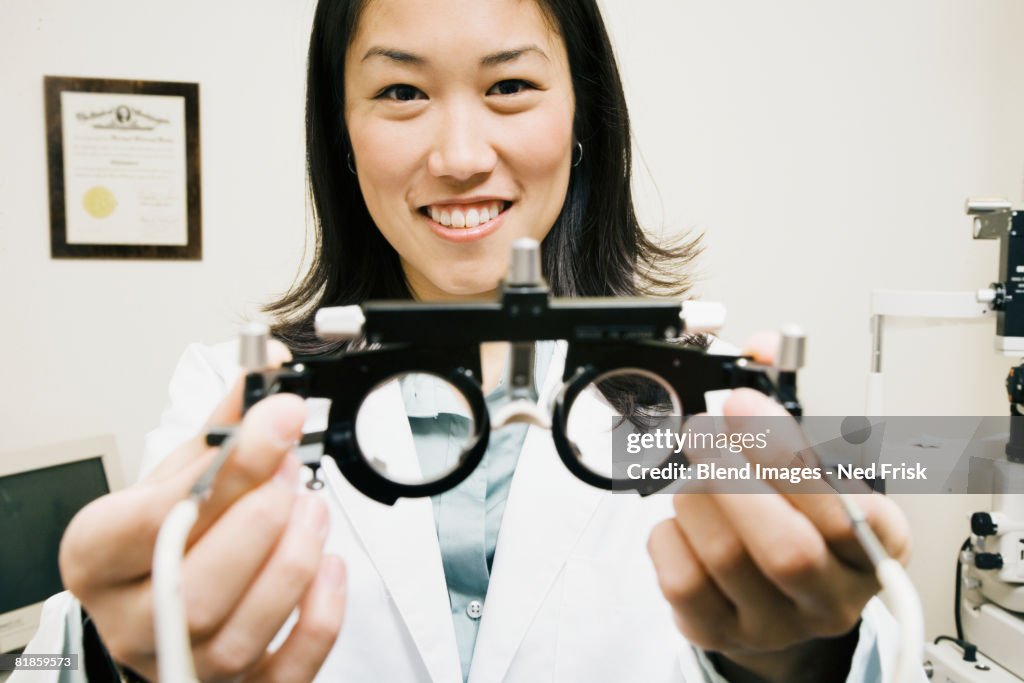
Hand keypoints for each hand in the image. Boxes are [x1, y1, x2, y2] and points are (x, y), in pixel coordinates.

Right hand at [60, 341, 346, 681]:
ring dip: (294, 559)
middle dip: (261, 520)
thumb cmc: (166, 536)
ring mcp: (183, 663)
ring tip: (313, 509)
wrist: (165, 595)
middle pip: (195, 589)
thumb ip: (220, 430)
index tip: (276, 421)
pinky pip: (285, 671)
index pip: (147, 522)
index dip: (222, 470)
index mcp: (100, 558)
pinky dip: (320, 615)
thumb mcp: (178, 474)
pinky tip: (331, 566)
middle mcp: (133, 621)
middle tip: (292, 474)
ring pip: (238, 632)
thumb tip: (264, 376)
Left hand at [647, 332, 910, 682]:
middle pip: (786, 547)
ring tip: (694, 470)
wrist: (778, 596)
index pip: (850, 513)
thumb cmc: (799, 517)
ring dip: (696, 495)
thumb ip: (790, 399)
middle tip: (702, 428)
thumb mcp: (815, 461)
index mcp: (873, 547)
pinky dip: (669, 536)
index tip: (744, 400)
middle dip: (733, 473)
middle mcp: (831, 594)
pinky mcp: (720, 631)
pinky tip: (680, 519)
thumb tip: (764, 346)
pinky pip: (682, 583)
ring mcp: (775, 621)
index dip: (788, 451)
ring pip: (726, 558)